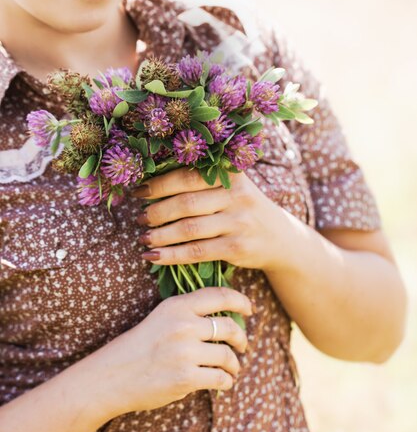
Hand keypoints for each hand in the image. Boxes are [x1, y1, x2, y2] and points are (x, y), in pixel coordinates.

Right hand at [92, 287, 252, 416]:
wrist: (110, 377)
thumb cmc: (136, 348)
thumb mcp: (159, 319)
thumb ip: (187, 314)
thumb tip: (224, 316)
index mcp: (176, 306)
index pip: (220, 295)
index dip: (241, 301)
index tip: (250, 309)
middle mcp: (183, 325)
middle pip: (230, 327)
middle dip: (242, 338)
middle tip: (242, 345)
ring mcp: (185, 352)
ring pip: (227, 355)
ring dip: (234, 364)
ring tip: (232, 369)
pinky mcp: (186, 377)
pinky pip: (220, 378)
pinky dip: (226, 381)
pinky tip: (223, 382)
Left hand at [133, 167, 279, 270]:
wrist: (281, 238)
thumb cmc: (243, 209)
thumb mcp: (232, 187)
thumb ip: (203, 180)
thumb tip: (151, 183)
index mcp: (230, 174)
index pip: (187, 176)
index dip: (158, 185)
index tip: (137, 192)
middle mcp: (236, 195)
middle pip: (185, 203)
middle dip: (156, 212)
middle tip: (139, 219)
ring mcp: (239, 222)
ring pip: (189, 229)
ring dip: (160, 235)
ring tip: (143, 238)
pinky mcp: (237, 248)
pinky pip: (197, 252)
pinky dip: (171, 256)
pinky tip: (153, 257)